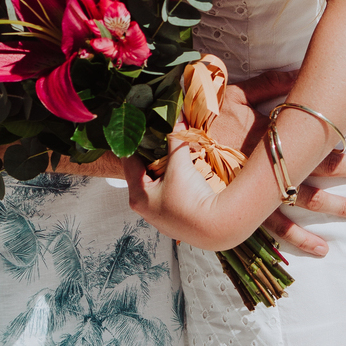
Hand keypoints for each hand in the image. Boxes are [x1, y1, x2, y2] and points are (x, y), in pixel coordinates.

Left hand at [124, 134, 232, 249]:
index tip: (141, 128)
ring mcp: (159, 216)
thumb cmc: (191, 198)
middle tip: (158, 137)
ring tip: (171, 153)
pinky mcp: (173, 220)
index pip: (129, 162)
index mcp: (138, 196)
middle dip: (151, 156)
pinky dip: (172, 182)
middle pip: (142, 174)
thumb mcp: (180, 164)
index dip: (135, 143)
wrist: (216, 227)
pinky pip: (167, 195)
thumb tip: (177, 118)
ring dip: (163, 170)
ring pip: (156, 184)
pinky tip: (182, 173)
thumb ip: (175, 139)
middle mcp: (144, 209)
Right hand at [217, 69, 345, 261]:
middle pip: (319, 166)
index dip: (342, 128)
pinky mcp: (247, 210)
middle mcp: (269, 163)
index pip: (313, 130)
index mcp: (269, 133)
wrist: (169, 153)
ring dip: (338, 207)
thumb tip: (298, 71)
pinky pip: (277, 229)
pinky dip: (300, 238)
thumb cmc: (202, 120)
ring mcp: (259, 190)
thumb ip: (267, 84)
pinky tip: (323, 249)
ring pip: (306, 199)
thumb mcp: (233, 95)